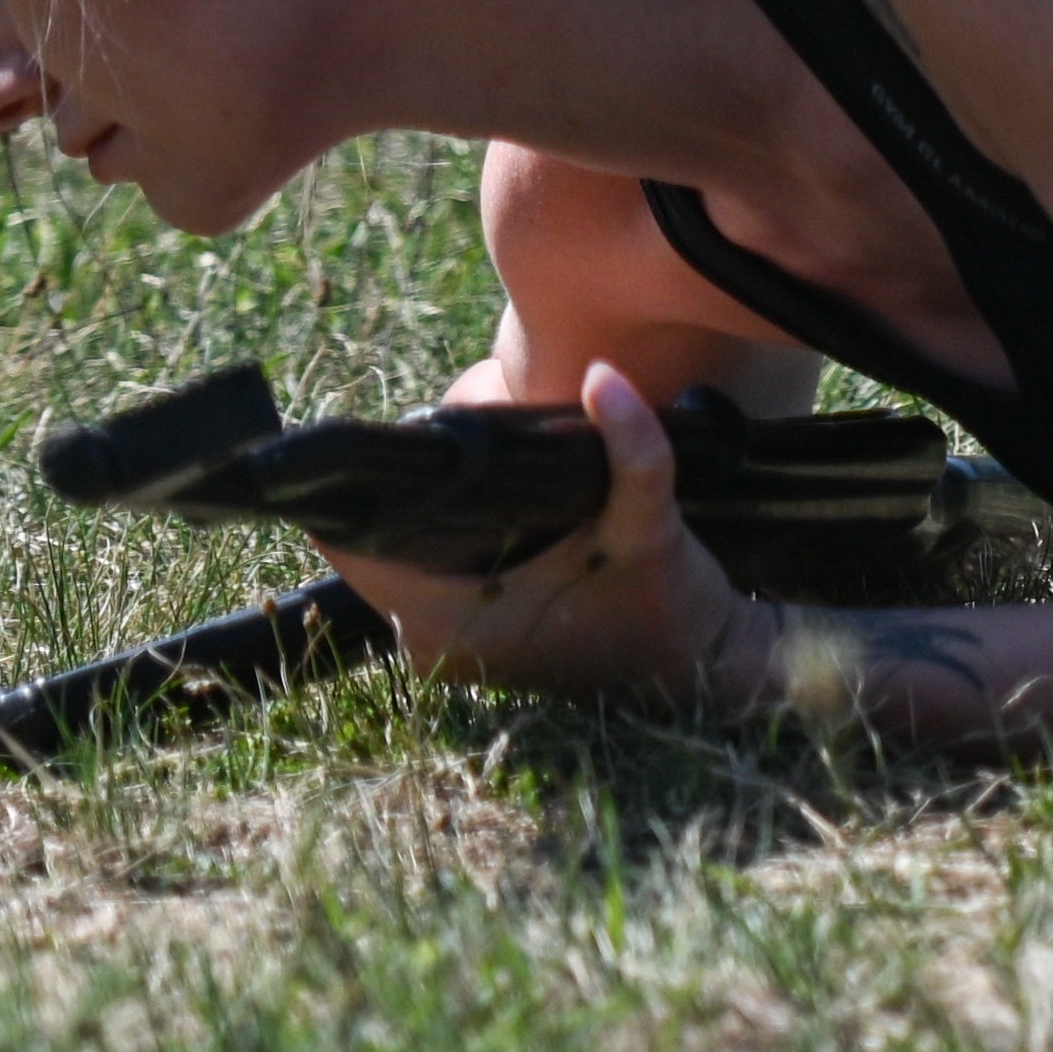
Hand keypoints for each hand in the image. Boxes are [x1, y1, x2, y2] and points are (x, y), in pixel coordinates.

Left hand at [331, 360, 752, 707]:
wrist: (708, 674)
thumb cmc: (672, 609)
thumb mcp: (651, 524)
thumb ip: (631, 452)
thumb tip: (606, 377)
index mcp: (444, 621)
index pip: (346, 543)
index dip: (344, 490)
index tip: (361, 439)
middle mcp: (428, 644)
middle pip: (365, 545)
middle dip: (390, 494)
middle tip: (421, 438)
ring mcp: (444, 651)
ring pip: (392, 560)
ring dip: (412, 518)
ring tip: (442, 463)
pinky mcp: (464, 647)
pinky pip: (419, 579)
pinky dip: (433, 544)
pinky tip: (464, 508)